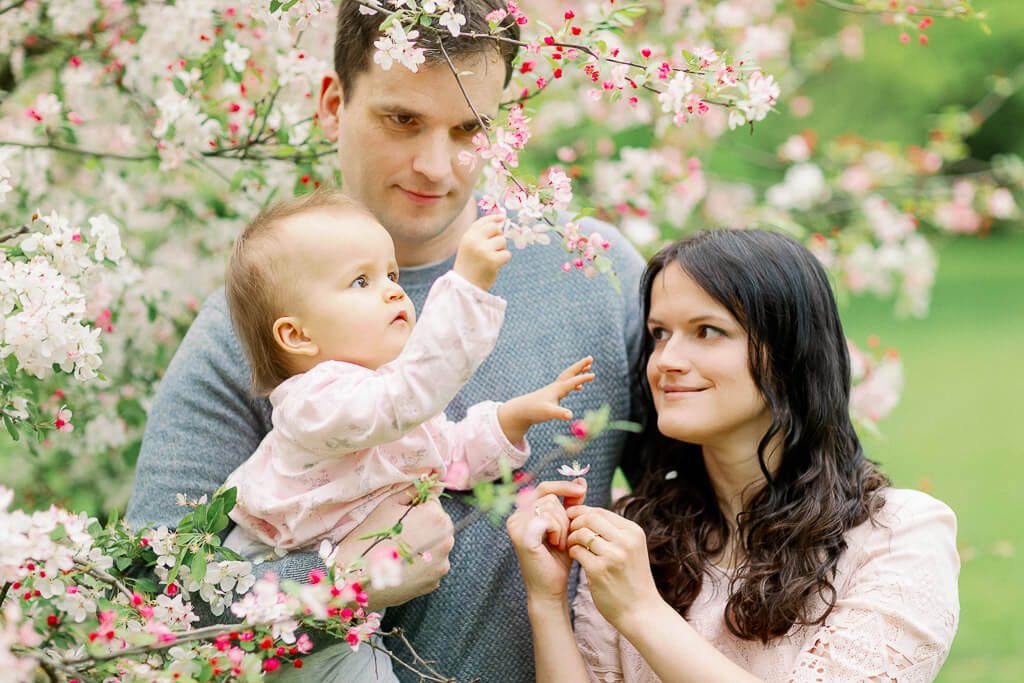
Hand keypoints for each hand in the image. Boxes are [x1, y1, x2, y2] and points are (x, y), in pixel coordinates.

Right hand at [340, 486, 453, 609]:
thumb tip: (430, 481)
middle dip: (423, 526)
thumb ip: (413, 491)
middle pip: (438, 526)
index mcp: (437, 518)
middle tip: (398, 535)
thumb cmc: (372, 535)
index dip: (415, 507)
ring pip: (436, 547)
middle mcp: (447, 542)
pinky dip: (420, 566)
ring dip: (424, 547)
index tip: (400, 517)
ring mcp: (442, 565)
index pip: (433, 503)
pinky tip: (402, 567)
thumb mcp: (389, 504)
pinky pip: (431, 567)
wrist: (357, 576)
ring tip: (399, 552)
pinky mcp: (434, 583)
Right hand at [453, 214, 509, 290]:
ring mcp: (484, 250)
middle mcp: (474, 240)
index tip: (502, 217)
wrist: (465, 285)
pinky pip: (507, 254)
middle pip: (495, 228)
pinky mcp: (493, 260)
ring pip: (502, 241)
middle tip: (494, 247)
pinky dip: (504, 259)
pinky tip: (495, 265)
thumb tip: (499, 220)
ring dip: (501, 249)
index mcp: (467, 236)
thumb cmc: (469, 265)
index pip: (483, 221)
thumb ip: (480, 234)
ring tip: (491, 258)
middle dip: (498, 236)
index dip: (494, 218)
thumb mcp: (468, 246)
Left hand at [497, 356, 594, 444]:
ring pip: (568, 378)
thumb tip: (570, 415)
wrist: (521, 410)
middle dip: (581, 366)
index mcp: (557, 389)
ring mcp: (554, 390)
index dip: (583, 378)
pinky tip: (579, 388)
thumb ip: (560, 413)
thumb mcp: (549, 413)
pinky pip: (566, 385)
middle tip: (591, 358)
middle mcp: (556, 387)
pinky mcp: (552, 395)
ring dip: (578, 372)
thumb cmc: (535, 411)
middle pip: (570, 372)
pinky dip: (574, 383)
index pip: (572, 381)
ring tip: (588, 368)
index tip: (593, 375)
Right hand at [506, 479, 587, 605]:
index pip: (543, 487)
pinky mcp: (521, 536)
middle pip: (548, 497)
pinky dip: (557, 531)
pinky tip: (555, 545)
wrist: (551, 587)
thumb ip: (571, 504)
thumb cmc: (557, 559)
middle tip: (564, 537)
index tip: (582, 490)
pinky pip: (547, 519)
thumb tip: (580, 480)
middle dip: (564, 516)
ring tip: (559, 543)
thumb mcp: (566, 526)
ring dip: (562, 526)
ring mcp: (516, 526)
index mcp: (522, 513)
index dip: (562, 486)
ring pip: (550, 507)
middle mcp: (515, 517)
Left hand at [566, 505, 662, 627]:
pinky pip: (577, 551)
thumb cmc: (632, 580)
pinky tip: (575, 557)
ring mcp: (613, 556)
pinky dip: (572, 551)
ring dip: (571, 537)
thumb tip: (587, 515)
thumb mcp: (632, 550)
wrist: (641, 612)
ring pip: (581, 533)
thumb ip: (614, 533)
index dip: (582, 512)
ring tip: (571, 545)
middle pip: (590, 518)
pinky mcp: (599, 570)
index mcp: (634, 532)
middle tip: (568, 531)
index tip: (572, 518)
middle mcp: (626, 541)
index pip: (601, 511)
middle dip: (575, 522)